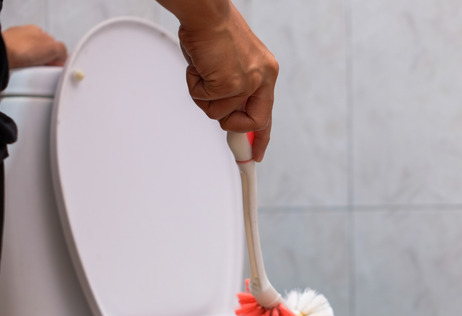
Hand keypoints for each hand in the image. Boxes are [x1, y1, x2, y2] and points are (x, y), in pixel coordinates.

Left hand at [2, 25, 67, 68]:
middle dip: (45, 62)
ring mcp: (14, 47)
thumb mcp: (53, 47)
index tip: (57, 65)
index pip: (52, 44)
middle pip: (41, 53)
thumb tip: (63, 57)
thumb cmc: (21, 47)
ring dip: (34, 68)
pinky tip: (24, 73)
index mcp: (36, 30)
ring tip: (34, 72)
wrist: (0, 56)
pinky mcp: (7, 59)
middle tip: (47, 70)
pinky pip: (20, 68)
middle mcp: (24, 36)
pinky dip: (24, 72)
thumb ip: (62, 50)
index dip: (56, 56)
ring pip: (30, 61)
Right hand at [177, 5, 277, 160]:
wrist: (205, 11)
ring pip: (218, 113)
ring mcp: (247, 82)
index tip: (257, 155)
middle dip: (229, 122)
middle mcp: (262, 78)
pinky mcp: (229, 85)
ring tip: (203, 69)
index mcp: (266, 72)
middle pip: (251, 122)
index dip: (261, 138)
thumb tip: (227, 112)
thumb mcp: (232, 63)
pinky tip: (198, 66)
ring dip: (203, 95)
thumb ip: (234, 89)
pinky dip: (194, 86)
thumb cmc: (212, 30)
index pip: (266, 114)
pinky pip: (204, 102)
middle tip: (215, 107)